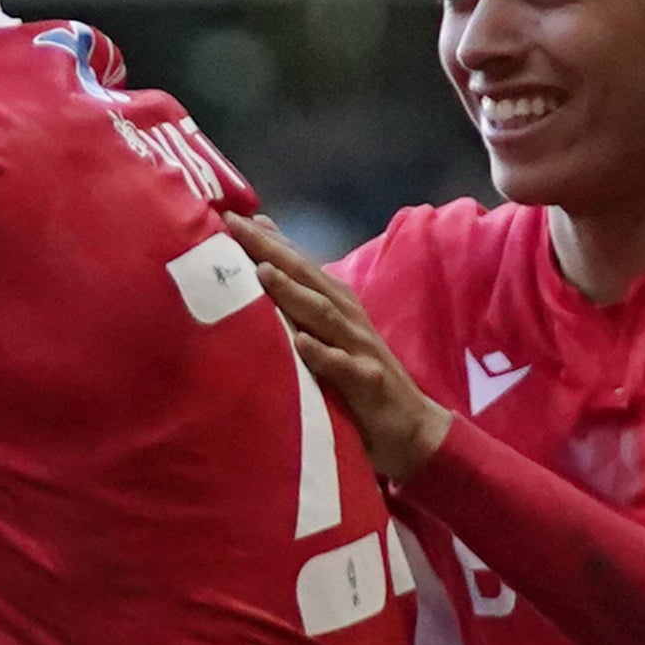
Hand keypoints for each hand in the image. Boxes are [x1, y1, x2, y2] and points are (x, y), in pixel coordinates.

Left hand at [231, 212, 454, 486]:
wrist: (413, 429)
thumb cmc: (360, 381)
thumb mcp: (329, 340)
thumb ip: (302, 308)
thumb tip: (264, 274)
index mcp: (337, 306)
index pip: (298, 265)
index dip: (268, 239)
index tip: (231, 214)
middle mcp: (348, 319)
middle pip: (307, 277)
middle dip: (271, 250)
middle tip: (234, 224)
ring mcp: (359, 349)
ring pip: (323, 314)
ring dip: (293, 292)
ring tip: (262, 271)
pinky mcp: (367, 383)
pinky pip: (343, 367)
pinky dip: (322, 353)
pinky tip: (300, 343)